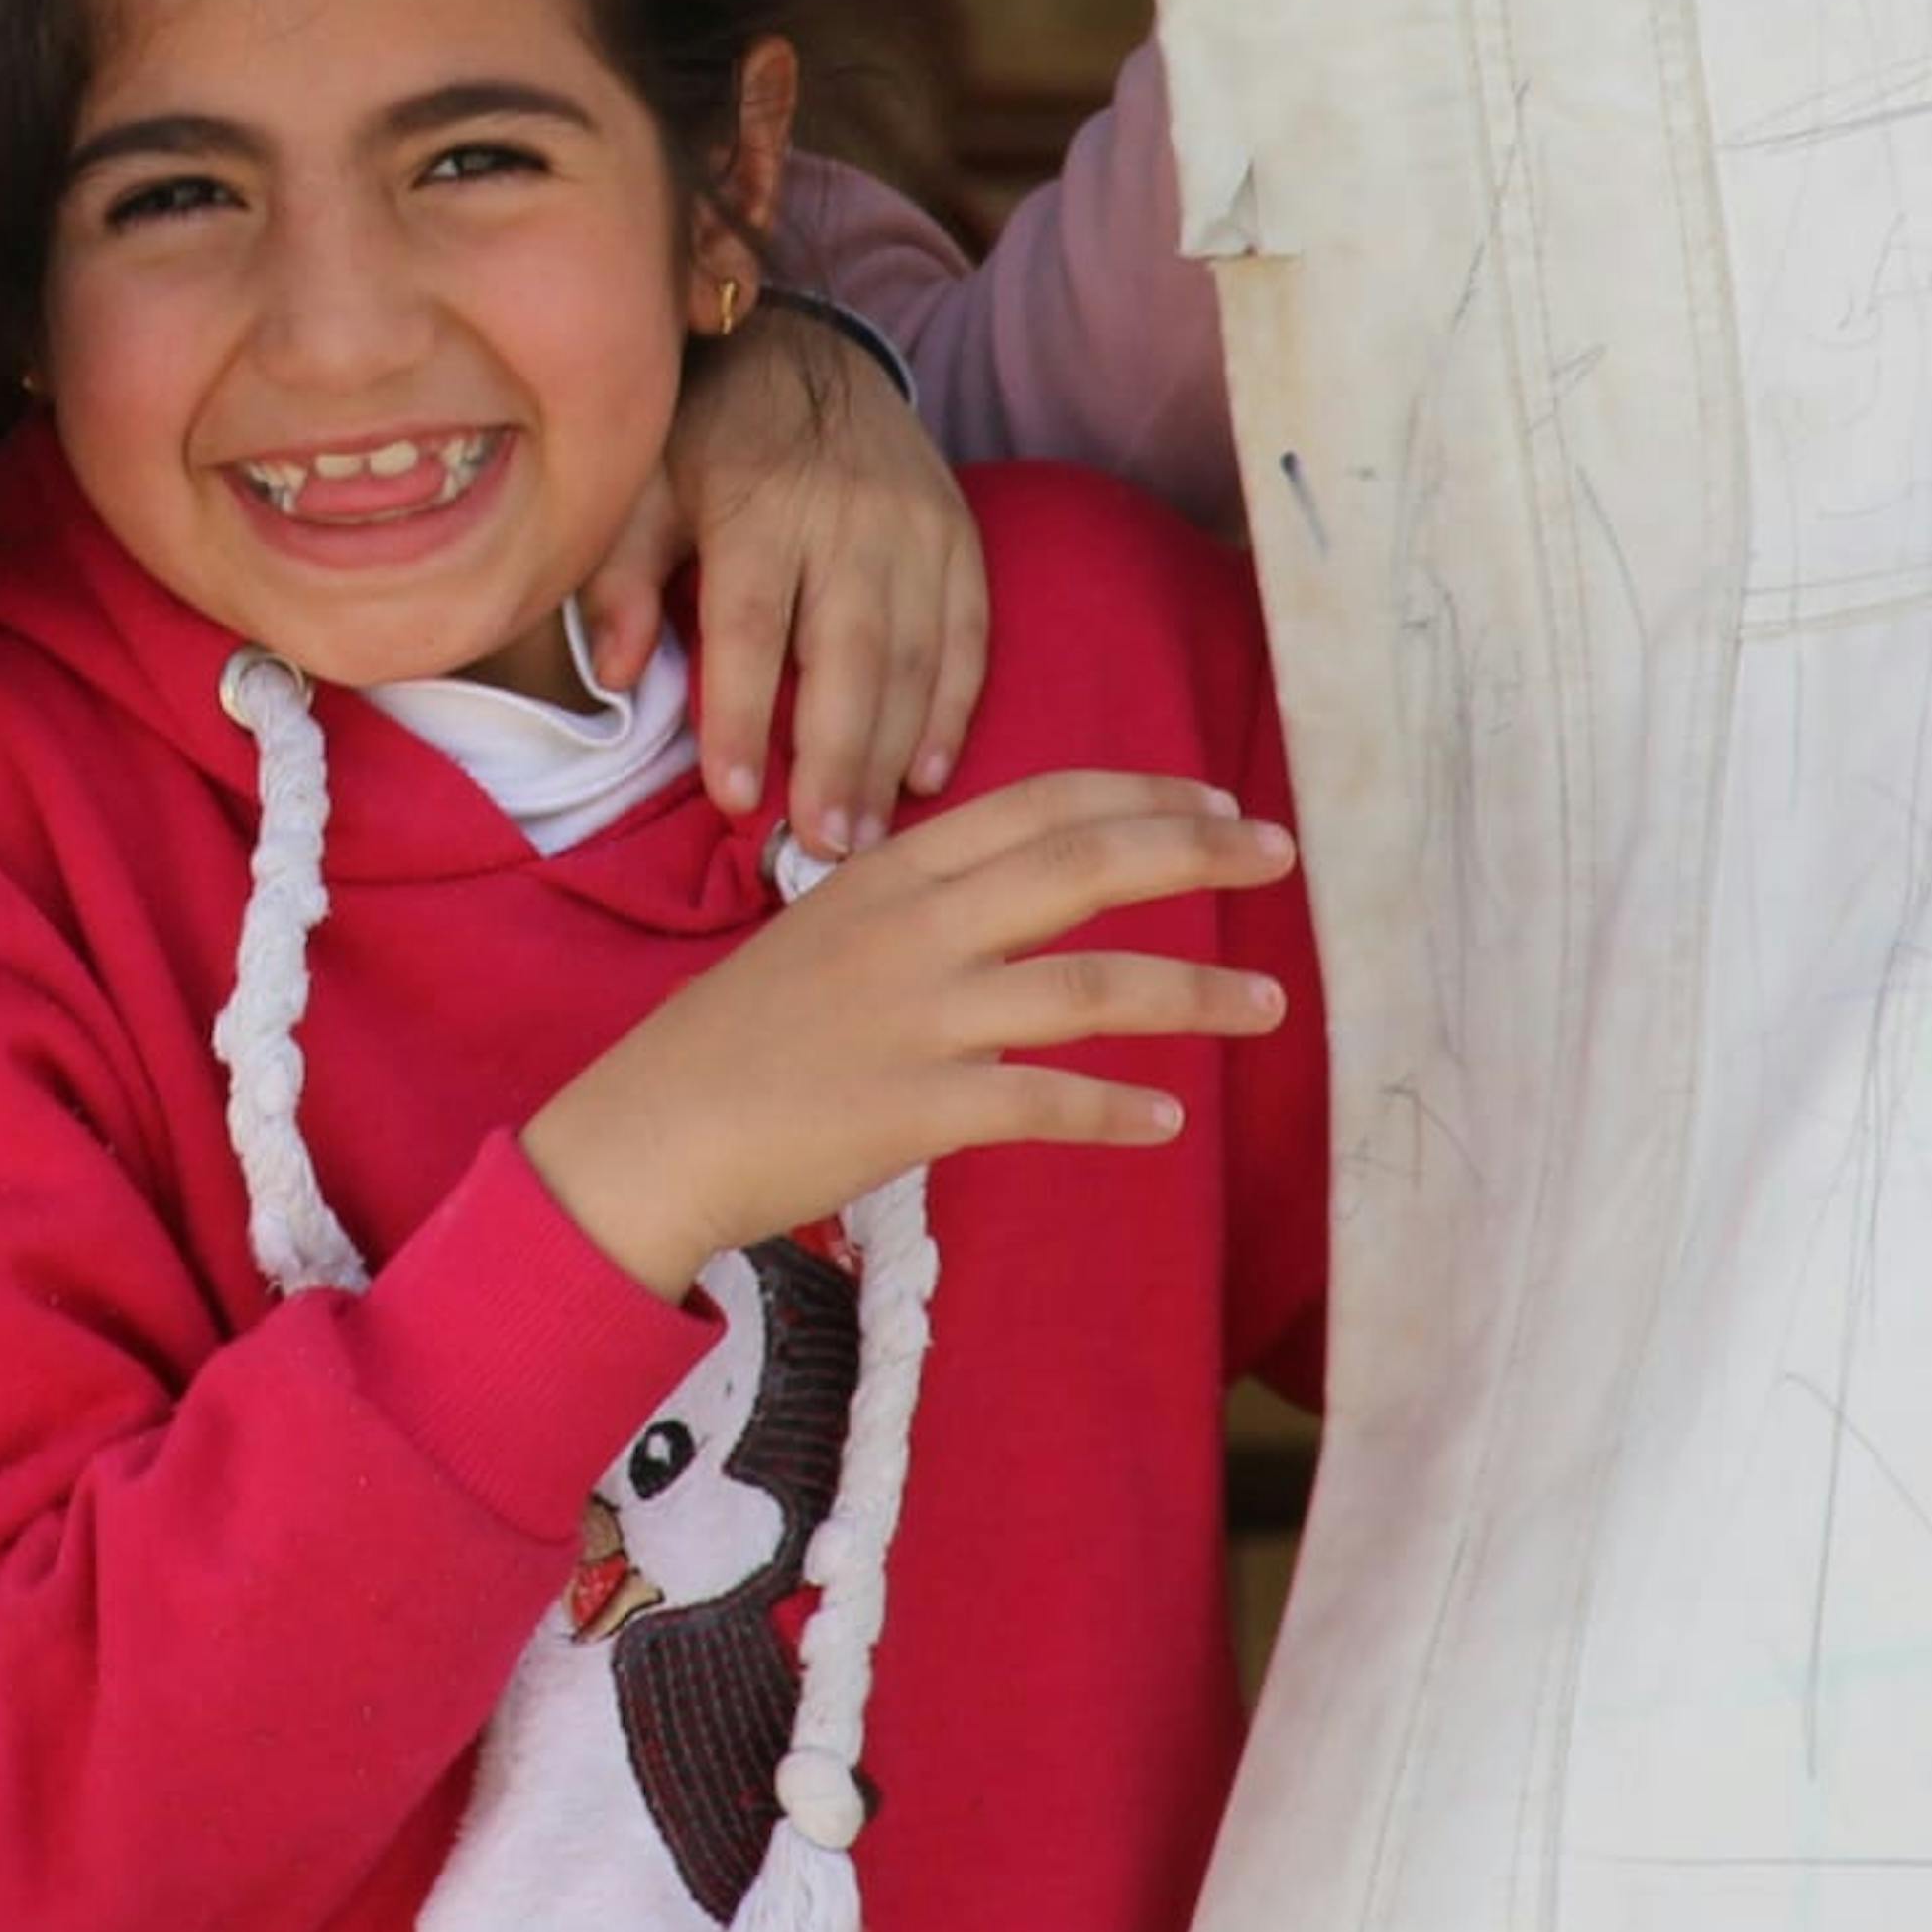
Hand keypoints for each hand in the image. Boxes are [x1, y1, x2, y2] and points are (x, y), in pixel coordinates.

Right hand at [512, 770, 1291, 1294]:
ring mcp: (915, 1017)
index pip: (1041, 806)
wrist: (650, 1135)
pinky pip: (1043, 1102)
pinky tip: (1167, 1120)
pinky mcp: (914, 1109)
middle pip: (1082, 866)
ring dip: (1194, 995)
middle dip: (1195, 856)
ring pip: (1089, 986)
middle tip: (1281, 857)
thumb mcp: (822, 934)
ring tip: (1267, 1006)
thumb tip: (1020, 898)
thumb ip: (920, 907)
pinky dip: (1113, 1110)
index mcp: (890, 873)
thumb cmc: (739, 1040)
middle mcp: (912, 929)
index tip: (1219, 804)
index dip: (1141, 796)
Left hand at [603, 303, 988, 857]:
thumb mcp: (642, 483)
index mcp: (758, 504)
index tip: (733, 798)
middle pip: (847, 653)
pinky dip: (954, 706)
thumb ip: (623, 575)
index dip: (739, 713)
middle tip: (826, 847)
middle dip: (836, 757)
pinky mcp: (960, 536)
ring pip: (913, 654)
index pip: (751, 625)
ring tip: (871, 836)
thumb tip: (620, 675)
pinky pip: (968, 632)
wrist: (807, 350)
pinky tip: (929, 772)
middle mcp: (847, 518)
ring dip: (893, 752)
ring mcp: (915, 527)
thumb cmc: (706, 435)